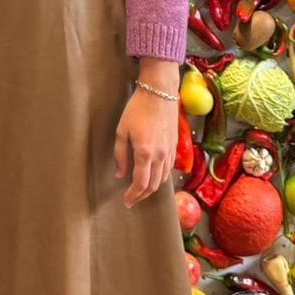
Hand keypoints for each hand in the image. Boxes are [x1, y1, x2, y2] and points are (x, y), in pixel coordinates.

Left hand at [113, 89, 179, 208]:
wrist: (159, 93)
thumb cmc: (137, 109)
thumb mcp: (122, 131)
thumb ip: (120, 155)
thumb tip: (120, 174)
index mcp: (145, 153)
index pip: (140, 183)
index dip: (133, 195)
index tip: (126, 201)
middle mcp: (160, 156)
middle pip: (153, 185)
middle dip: (141, 196)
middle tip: (132, 200)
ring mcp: (169, 152)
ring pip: (162, 179)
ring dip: (151, 189)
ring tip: (141, 191)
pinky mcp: (175, 146)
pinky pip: (169, 169)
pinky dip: (160, 178)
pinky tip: (153, 177)